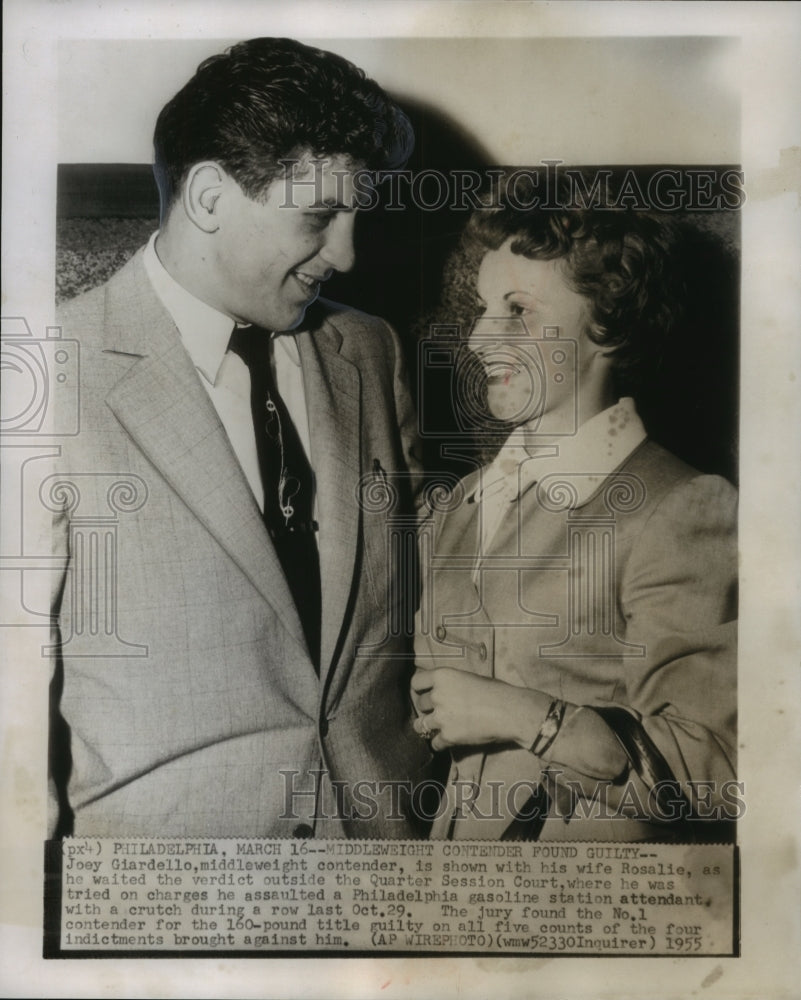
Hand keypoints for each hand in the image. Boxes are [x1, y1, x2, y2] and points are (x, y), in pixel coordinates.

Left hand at [410, 666, 544, 751]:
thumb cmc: (495, 691)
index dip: (420, 689)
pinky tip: (447, 741)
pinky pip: (434, 742)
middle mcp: (437, 695)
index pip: (416, 682)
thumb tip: (441, 689)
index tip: (425, 694)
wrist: (509, 711)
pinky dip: (440, 743)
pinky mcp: (448, 736)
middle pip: (420, 704)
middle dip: (428, 709)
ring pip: (421, 725)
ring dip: (428, 727)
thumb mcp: (469, 678)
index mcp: (442, 676)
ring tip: (437, 728)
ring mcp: (441, 717)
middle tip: (439, 712)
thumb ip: (450, 683)